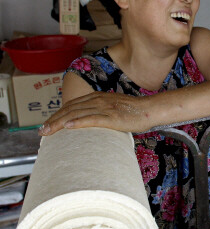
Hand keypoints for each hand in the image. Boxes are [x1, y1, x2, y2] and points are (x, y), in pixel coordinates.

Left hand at [39, 92, 155, 135]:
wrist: (148, 110)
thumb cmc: (132, 112)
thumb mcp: (112, 109)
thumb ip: (99, 113)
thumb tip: (89, 124)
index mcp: (96, 97)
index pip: (71, 105)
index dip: (57, 114)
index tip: (47, 124)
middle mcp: (97, 100)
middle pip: (70, 109)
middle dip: (54, 120)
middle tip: (42, 131)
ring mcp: (104, 107)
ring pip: (76, 114)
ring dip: (60, 122)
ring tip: (49, 131)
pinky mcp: (111, 117)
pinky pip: (91, 119)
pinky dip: (78, 122)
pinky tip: (69, 126)